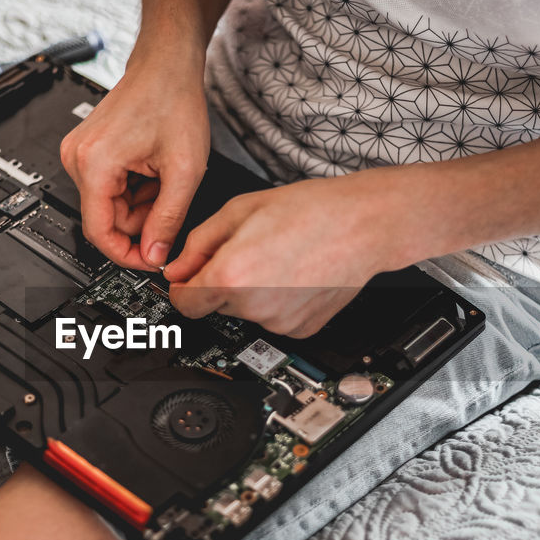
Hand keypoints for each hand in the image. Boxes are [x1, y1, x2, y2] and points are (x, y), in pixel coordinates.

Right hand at [60, 52, 209, 268]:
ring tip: (165, 178)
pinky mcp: (87, 151)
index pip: (99, 233)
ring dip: (141, 204)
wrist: (166, 65)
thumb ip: (169, 220)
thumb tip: (154, 254)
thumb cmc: (173, 101)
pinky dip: (135, 189)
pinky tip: (153, 170)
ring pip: (110, 205)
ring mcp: (79, 153)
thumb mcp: (183, 171)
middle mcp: (77, 159)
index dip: (127, 254)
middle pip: (106, 219)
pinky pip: (109, 188)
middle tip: (171, 205)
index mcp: (94, 164)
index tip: (150, 260)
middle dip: (141, 222)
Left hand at [164, 171, 411, 336]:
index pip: (184, 303)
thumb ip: (198, 244)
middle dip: (223, 281)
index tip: (189, 279)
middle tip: (251, 250)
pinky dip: (278, 301)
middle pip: (216, 305)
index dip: (183, 287)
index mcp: (232, 276)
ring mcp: (280, 323)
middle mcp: (254, 306)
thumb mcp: (239, 210)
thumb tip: (176, 270)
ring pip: (246, 311)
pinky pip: (274, 318)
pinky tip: (295, 275)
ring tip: (279, 258)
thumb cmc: (310, 210)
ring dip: (251, 291)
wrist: (363, 224)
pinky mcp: (302, 329)